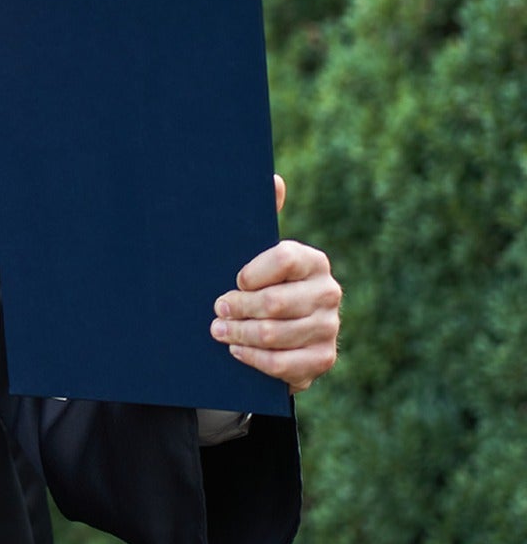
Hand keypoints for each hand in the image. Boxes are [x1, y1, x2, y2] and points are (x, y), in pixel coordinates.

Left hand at [210, 175, 340, 393]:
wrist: (277, 334)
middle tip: (216, 310)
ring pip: (275, 334)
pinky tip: (237, 351)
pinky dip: (254, 358)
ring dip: (239, 334)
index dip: (251, 272)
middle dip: (237, 308)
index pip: (283, 258)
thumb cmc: (259, 285)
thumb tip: (273, 179)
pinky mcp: (322, 359)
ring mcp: (328, 328)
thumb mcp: (255, 253)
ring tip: (218, 331)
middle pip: (275, 302)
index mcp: (313, 261)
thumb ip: (263, 217)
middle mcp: (328, 292)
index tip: (233, 280)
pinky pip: (283, 364)